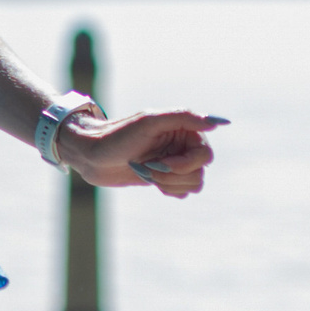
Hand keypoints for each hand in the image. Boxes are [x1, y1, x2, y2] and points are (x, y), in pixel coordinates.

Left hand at [55, 110, 223, 197]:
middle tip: (149, 168)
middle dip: (173, 175)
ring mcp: (173, 162)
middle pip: (200, 172)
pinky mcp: (164, 178)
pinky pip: (182, 192)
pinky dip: (167, 190)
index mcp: (183, 129)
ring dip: (168, 183)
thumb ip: (184, 117)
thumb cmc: (117, 135)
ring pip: (193, 184)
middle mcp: (182, 145)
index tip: (163, 162)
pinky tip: (149, 180)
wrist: (91, 155)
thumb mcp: (149, 122)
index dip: (186, 163)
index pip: (205, 155)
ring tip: (146, 172)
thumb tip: (218, 122)